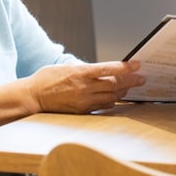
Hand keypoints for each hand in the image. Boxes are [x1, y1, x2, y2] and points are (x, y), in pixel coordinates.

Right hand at [27, 60, 144, 113]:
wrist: (33, 97)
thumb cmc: (47, 79)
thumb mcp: (66, 67)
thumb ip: (84, 69)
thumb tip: (99, 70)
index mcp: (81, 73)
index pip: (109, 69)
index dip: (126, 67)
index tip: (137, 64)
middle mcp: (85, 88)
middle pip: (114, 84)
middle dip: (130, 81)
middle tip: (142, 78)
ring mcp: (84, 101)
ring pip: (111, 96)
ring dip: (123, 91)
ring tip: (131, 87)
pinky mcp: (82, 110)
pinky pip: (102, 106)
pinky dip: (111, 101)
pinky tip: (115, 98)